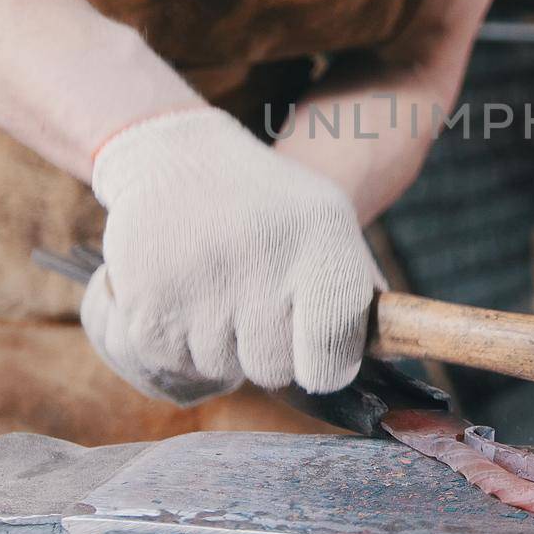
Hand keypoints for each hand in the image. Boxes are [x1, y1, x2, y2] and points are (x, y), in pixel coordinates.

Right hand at [80, 108, 382, 404]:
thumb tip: (389, 358)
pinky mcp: (145, 307)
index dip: (328, 363)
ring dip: (219, 351)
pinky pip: (174, 373)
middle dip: (267, 351)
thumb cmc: (268, 206)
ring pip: (221, 374)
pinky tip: (180, 305)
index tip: (317, 347)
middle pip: (275, 371)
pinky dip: (177, 355)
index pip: (335, 353)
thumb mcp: (328, 224)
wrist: (176, 159)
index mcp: (321, 240)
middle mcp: (260, 261)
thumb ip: (360, 295)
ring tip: (215, 293)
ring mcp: (198, 286)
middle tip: (253, 303)